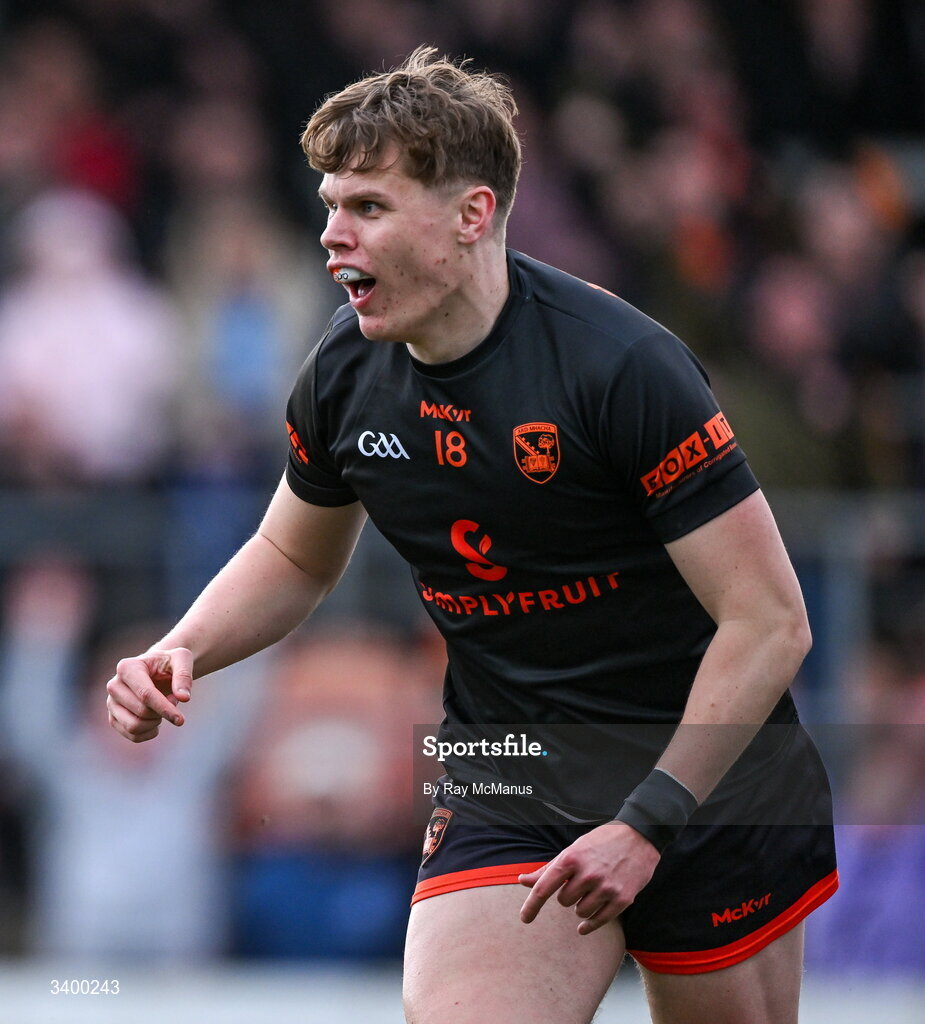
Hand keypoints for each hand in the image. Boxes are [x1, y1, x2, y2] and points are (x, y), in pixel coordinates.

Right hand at [106, 648, 193, 742]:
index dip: (164, 708)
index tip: (181, 720)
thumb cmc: (169, 663)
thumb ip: (184, 675)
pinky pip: (133, 736)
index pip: (145, 694)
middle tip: (173, 701)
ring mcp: (111, 703)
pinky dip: (149, 733)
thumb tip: (184, 697)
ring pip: (133, 726)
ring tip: (162, 710)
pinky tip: (156, 720)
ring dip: (155, 723)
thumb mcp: (182, 659)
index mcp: (127, 668)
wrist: (157, 670)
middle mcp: (114, 686)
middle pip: (141, 711)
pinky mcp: (114, 718)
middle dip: (162, 712)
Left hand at [518, 821, 660, 934]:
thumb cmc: (601, 842)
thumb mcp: (574, 849)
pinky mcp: (622, 899)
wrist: (639, 836)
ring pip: (580, 912)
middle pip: (563, 901)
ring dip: (581, 905)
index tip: (525, 918)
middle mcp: (588, 873)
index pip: (545, 887)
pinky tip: (584, 926)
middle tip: (580, 882)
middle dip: (568, 894)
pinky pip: (598, 920)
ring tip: (592, 891)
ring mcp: (606, 887)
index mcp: (572, 858)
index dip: (532, 905)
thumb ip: (549, 869)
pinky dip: (589, 925)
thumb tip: (523, 881)